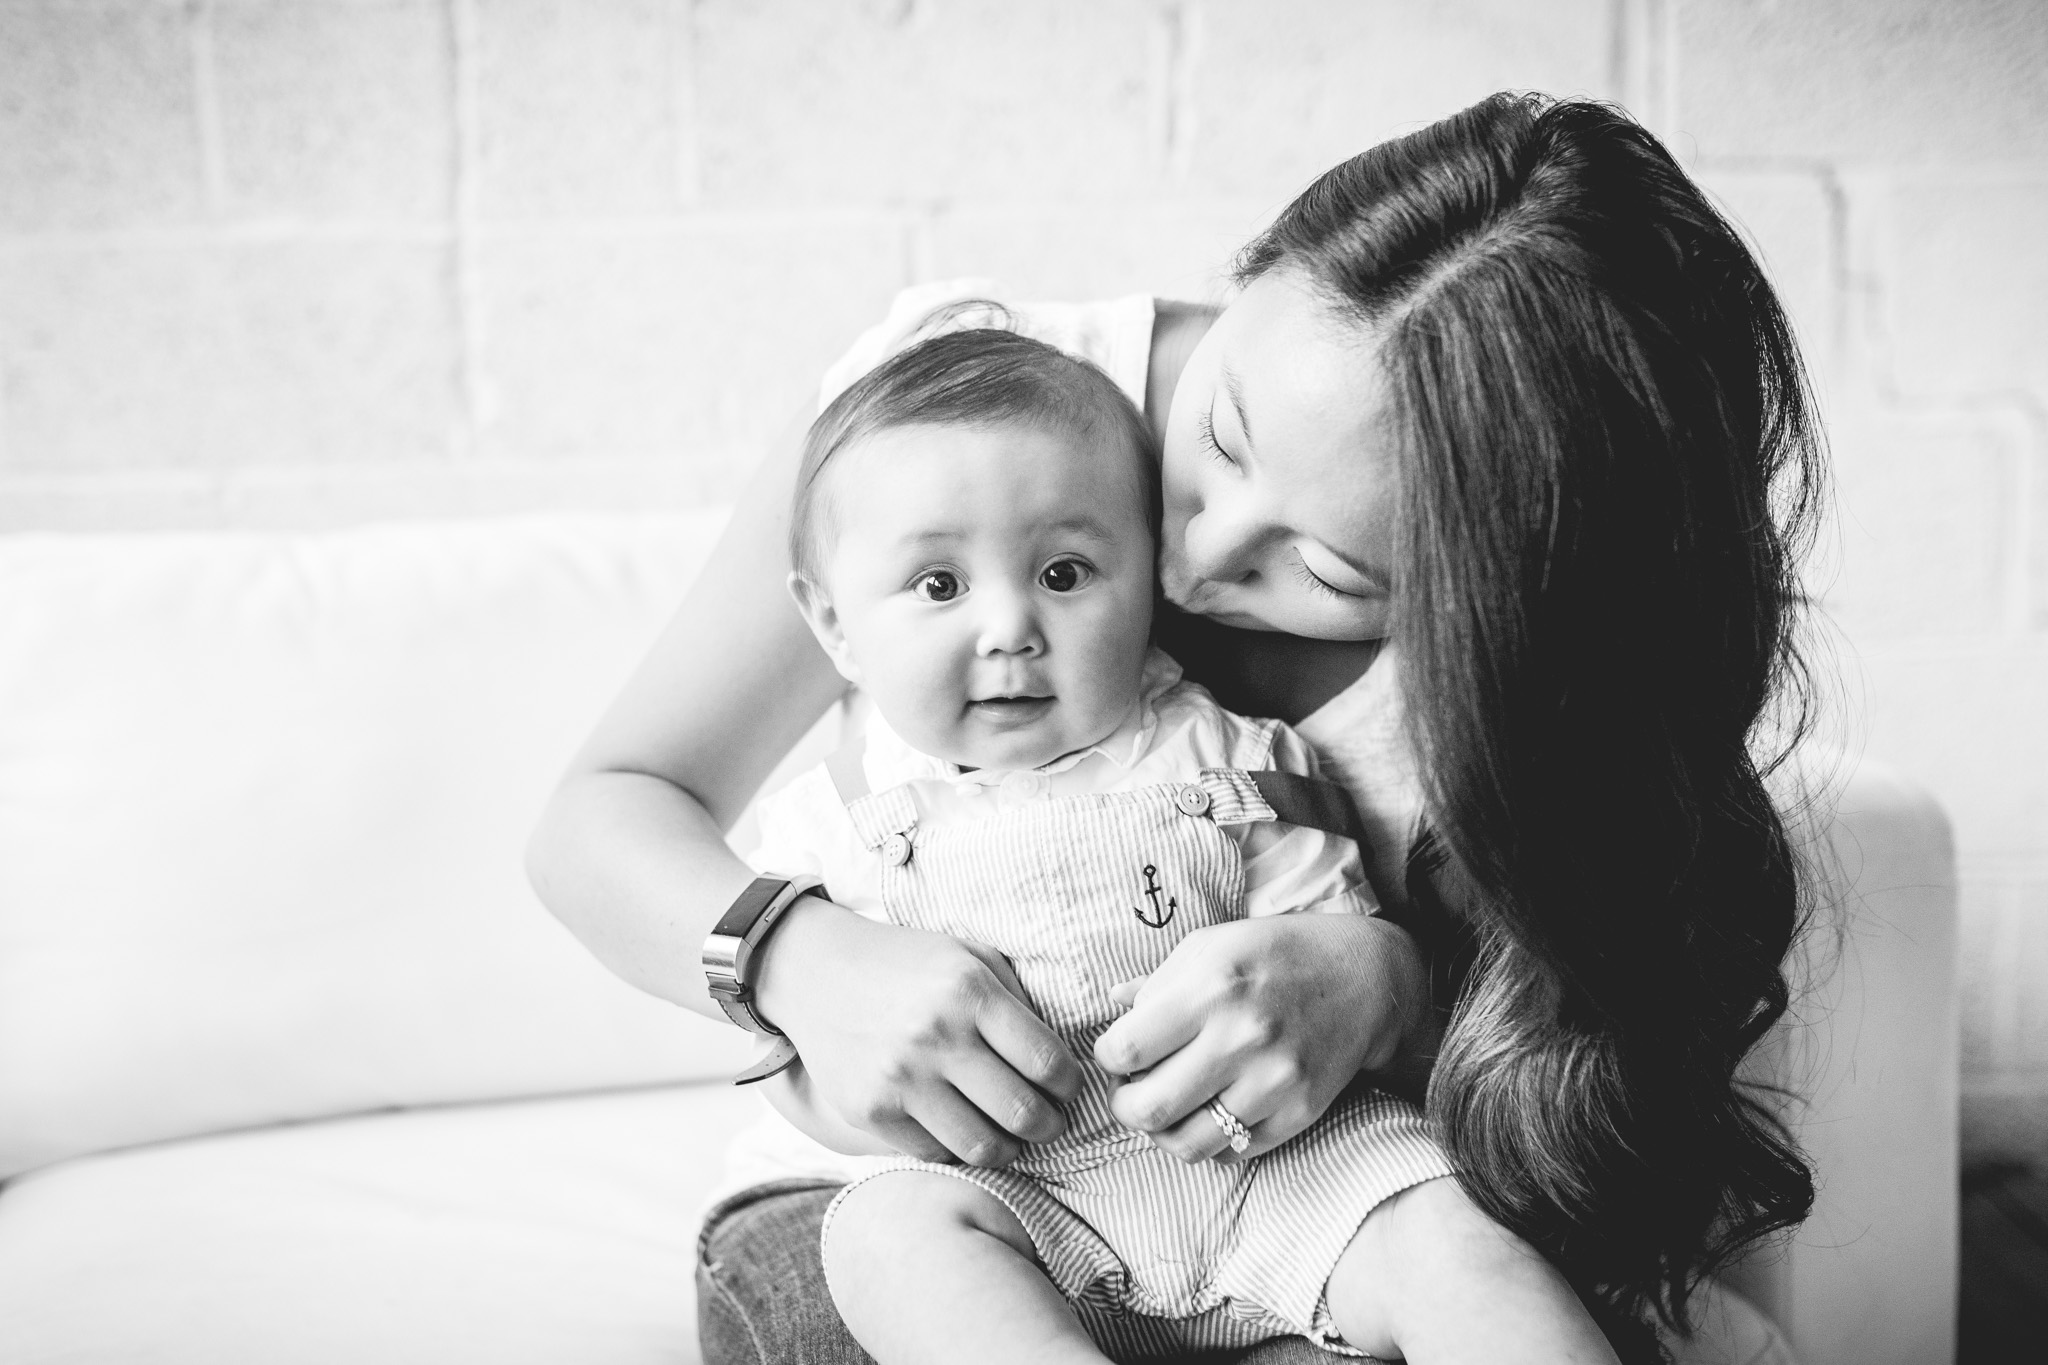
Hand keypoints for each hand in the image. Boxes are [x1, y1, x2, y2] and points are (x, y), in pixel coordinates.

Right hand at [752, 897, 1085, 1166]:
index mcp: (971, 992)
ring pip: (983, 1146)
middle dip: (1050, 1125)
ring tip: (1011, 1135)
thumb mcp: (969, 956)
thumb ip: (1018, 1000)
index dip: (1070, 1085)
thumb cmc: (907, 963)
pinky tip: (962, 1128)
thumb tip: (1064, 1058)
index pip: (1048, 1063)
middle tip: (1049, 1121)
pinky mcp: (871, 1111)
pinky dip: (957, 1148)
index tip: (1066, 1088)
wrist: (816, 970)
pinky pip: (935, 1151)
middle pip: (1024, 1114)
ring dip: (1009, 1148)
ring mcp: (900, 1078)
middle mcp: (937, 1037)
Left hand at [1093, 913, 1426, 1162]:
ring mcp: (1275, 1082)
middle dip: (1124, 1106)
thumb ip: (1156, 982)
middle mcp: (1243, 1038)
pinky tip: (1209, 1109)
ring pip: (1187, 1145)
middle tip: (1130, 1090)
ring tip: (1166, 1105)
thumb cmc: (1275, 954)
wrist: (1363, 976)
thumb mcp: (1210, 946)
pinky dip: (1209, 1138)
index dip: (1107, 1058)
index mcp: (1211, 988)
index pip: (1124, 1051)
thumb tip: (1109, 1006)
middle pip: (1148, 1110)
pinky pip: (1232, 1152)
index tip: (1117, 1053)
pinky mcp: (1300, 1112)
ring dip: (1162, 1132)